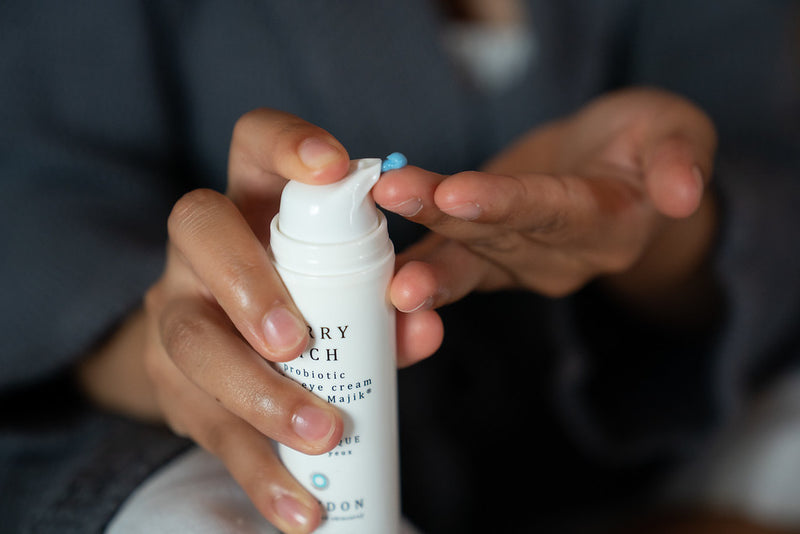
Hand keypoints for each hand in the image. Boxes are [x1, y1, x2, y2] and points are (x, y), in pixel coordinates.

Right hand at [77, 109, 441, 532]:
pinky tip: (300, 509)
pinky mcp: (173, 386)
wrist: (226, 355)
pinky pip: (203, 425)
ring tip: (320, 434)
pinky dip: (258, 472)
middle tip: (299, 342)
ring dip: (257, 392)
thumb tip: (422, 326)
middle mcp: (201, 249)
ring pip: (192, 339)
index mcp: (253, 203)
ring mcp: (176, 313)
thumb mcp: (344, 290)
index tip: (335, 168)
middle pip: (198, 231)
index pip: (253, 144)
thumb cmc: (305, 303)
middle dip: (250, 284)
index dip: (287, 144)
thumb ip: (386, 302)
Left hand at [374, 88, 718, 325]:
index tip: (457, 192)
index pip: (553, 213)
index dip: (505, 205)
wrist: (618, 175)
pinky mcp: (487, 257)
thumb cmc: (648, 146)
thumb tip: (683, 194)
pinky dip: (406, 263)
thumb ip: (679, 162)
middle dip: (442, 219)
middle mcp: (559, 256)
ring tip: (374, 240)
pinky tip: (363, 259)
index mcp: (608, 225)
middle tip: (392, 197)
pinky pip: (445, 263)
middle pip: (496, 237)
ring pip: (464, 257)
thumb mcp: (678, 137)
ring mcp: (518, 263)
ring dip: (418, 249)